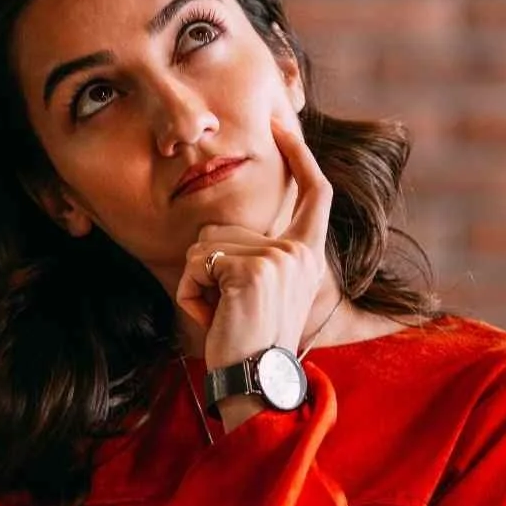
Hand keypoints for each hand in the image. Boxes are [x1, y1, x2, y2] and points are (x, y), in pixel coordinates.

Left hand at [176, 115, 333, 372]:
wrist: (254, 381)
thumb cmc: (248, 341)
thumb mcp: (260, 291)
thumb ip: (253, 255)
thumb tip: (215, 234)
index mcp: (307, 254)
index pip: (314, 193)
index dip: (298, 155)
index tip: (280, 124)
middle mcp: (298, 252)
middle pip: (224, 227)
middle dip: (207, 265)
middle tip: (227, 307)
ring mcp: (277, 258)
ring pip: (205, 244)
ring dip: (198, 282)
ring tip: (221, 314)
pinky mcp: (251, 270)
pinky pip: (197, 264)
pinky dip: (191, 294)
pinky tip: (212, 317)